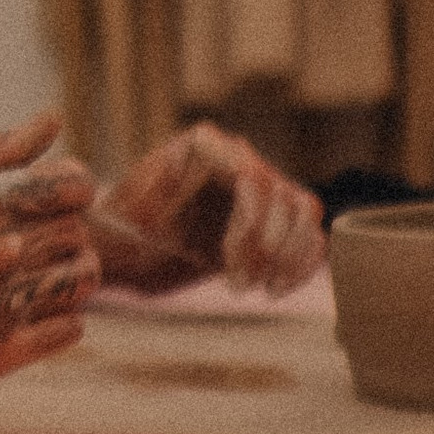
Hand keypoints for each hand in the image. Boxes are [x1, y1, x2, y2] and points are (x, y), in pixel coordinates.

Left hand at [91, 123, 323, 295]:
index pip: (250, 176)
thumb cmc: (124, 230)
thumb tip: (174, 165)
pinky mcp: (274, 214)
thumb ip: (154, 189)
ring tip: (260, 289)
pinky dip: (302, 262)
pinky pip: (309, 230)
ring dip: (289, 257)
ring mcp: (259, 181)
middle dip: (266, 248)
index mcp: (203, 145)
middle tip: (240, 286)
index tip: (228, 263)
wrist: (128, 250)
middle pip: (280, 195)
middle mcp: (236, 154)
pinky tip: (277, 288)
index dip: (249, 224)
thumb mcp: (131, 212)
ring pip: (303, 210)